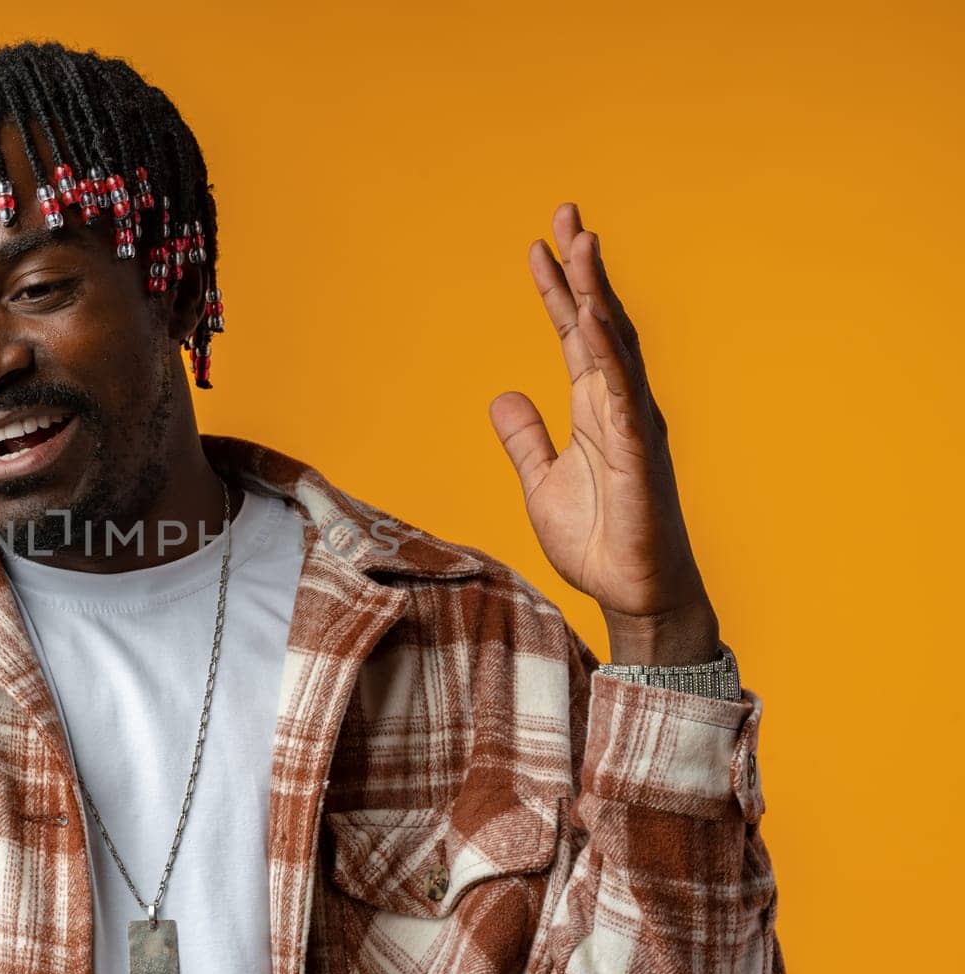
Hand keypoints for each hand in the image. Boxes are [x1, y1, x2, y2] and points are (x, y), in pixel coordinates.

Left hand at [489, 203, 718, 664]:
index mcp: (595, 408)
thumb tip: (503, 397)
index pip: (575, 335)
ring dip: (598, 294)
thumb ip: (525, 438)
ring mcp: (632, 425)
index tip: (541, 245)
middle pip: (599, 323)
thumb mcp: (541, 481)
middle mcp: (618, 405)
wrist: (632, 592)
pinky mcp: (638, 454)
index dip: (559, 290)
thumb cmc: (598, 539)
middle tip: (568, 213)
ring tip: (581, 245)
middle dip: (583, 269)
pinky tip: (594, 318)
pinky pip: (622, 395)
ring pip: (614, 346)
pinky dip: (607, 355)